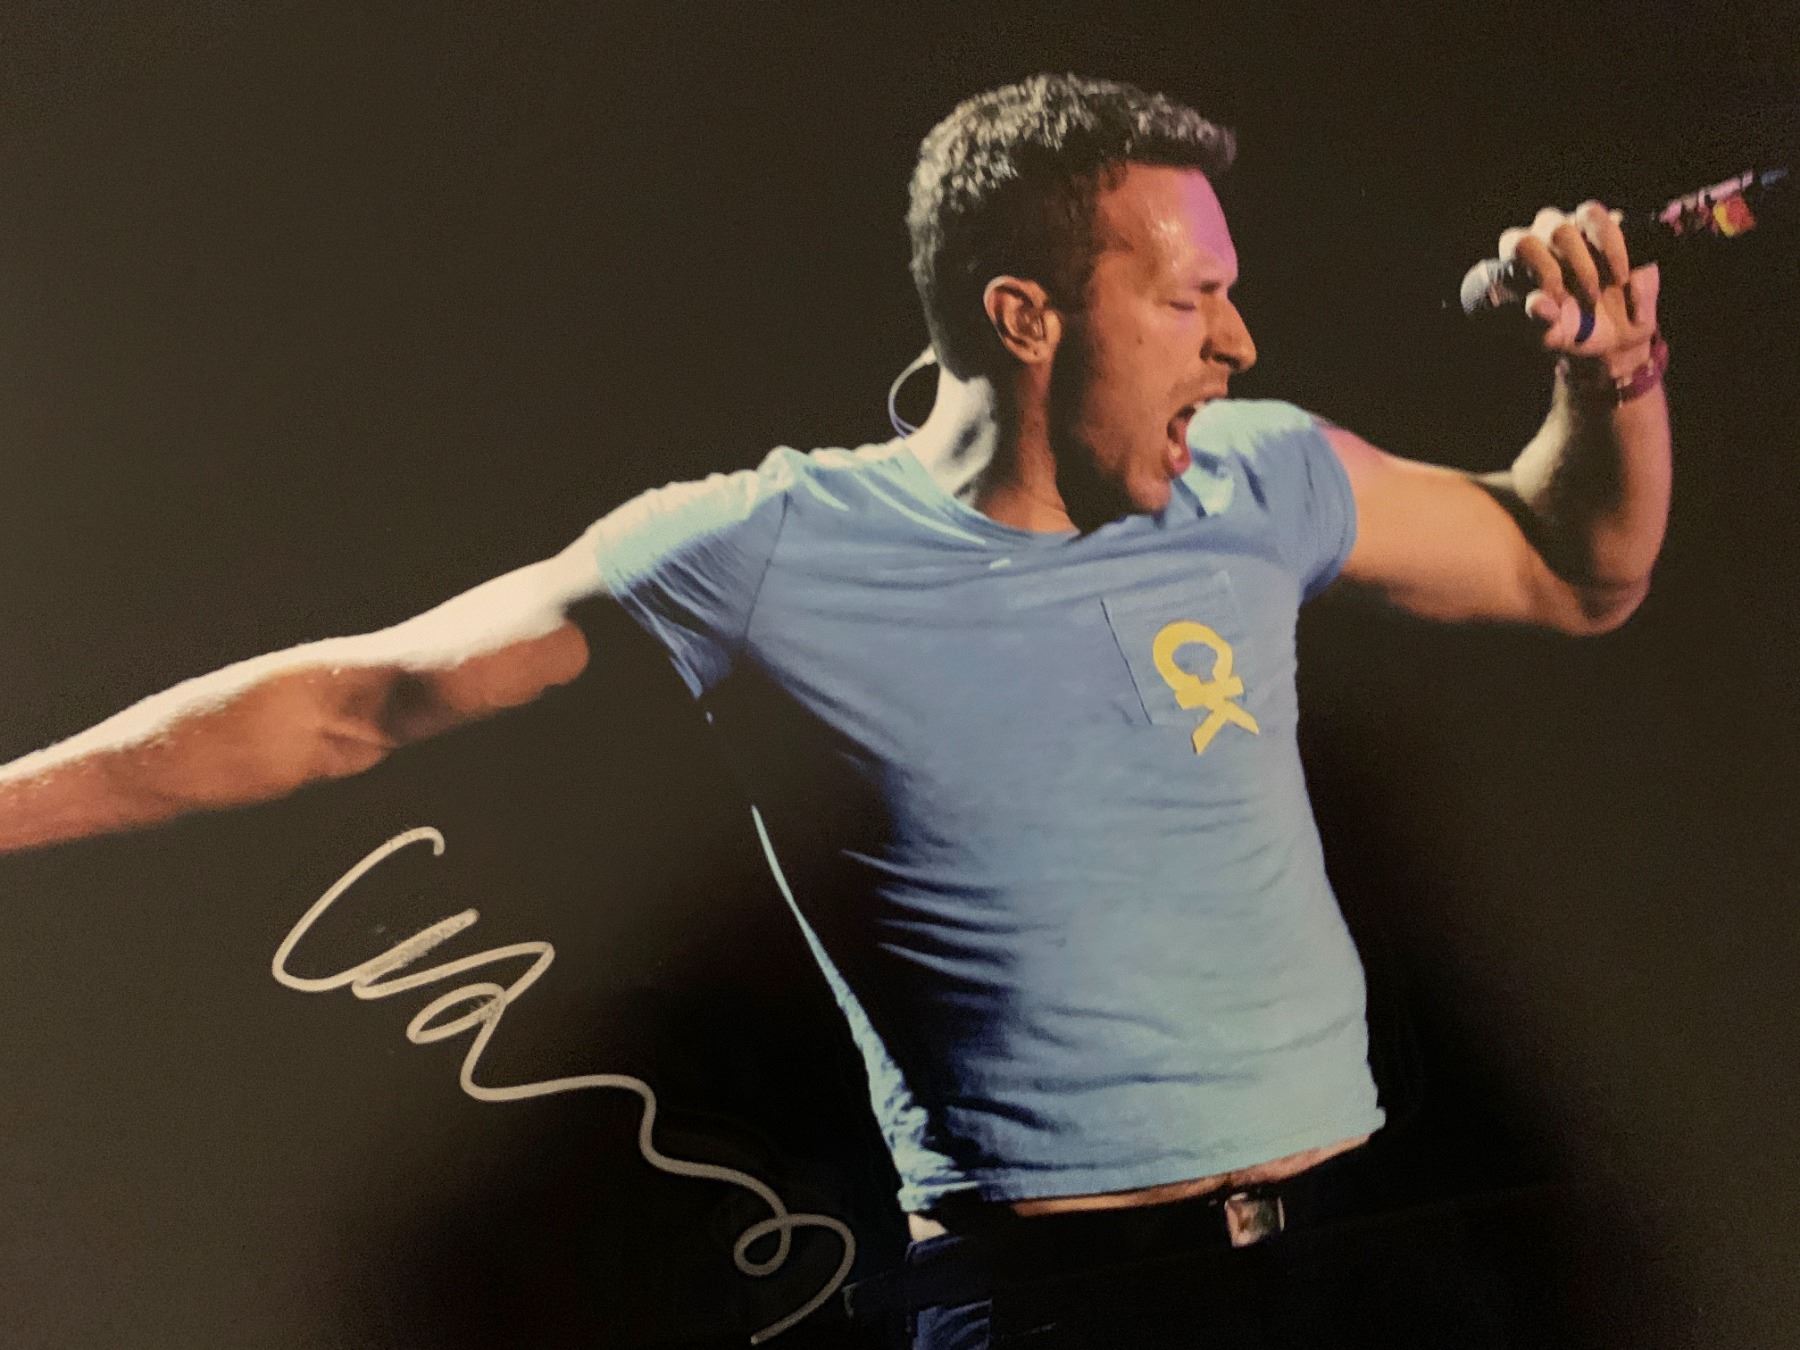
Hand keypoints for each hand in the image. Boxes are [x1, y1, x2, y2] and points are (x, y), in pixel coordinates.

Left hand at [1499, 202, 1659, 373]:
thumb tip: (1536, 303)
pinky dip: (1629, 255)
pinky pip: (1621, 224)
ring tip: (1619, 282)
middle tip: (1592, 299)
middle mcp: (1545, 235)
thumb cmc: (1572, 331)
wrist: (1612, 336)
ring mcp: (1578, 226)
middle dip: (1581, 266)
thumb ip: (1540, 322)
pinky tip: (1630, 284)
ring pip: (1590, 213)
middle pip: (1558, 230)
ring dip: (1608, 249)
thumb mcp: (1554, 336)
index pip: (1521, 245)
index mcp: (1520, 260)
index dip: (1544, 270)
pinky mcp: (1612, 226)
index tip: (1561, 300)